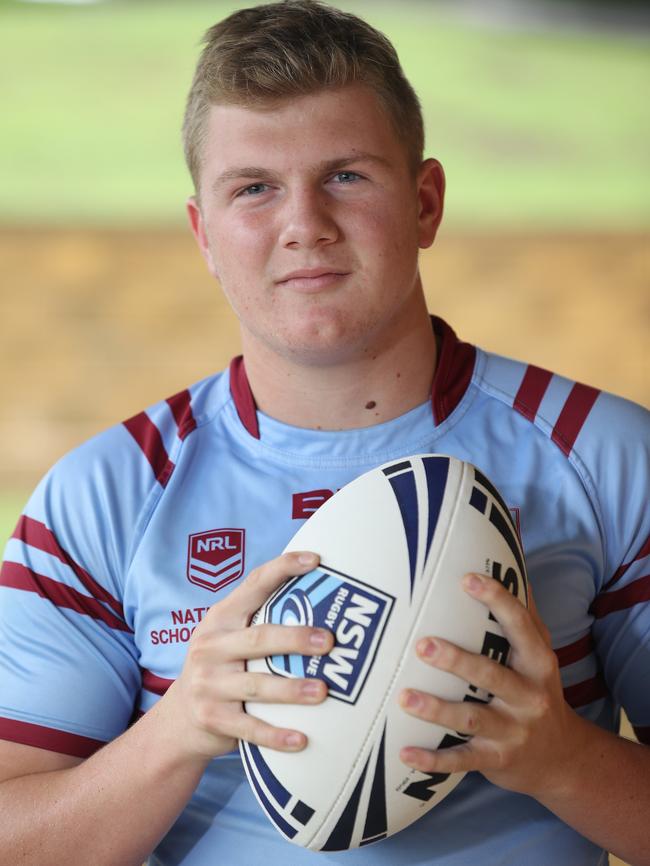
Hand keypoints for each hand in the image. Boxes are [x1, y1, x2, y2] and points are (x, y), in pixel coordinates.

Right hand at [160, 551, 332, 762]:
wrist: (178, 720)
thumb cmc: (219, 667)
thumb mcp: (226, 635)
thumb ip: (259, 616)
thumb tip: (319, 593)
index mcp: (220, 618)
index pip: (254, 584)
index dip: (283, 568)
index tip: (315, 560)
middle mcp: (211, 647)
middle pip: (259, 638)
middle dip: (295, 638)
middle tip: (330, 641)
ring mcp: (209, 685)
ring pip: (257, 685)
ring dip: (292, 689)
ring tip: (323, 691)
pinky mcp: (213, 719)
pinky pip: (250, 729)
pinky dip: (276, 736)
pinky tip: (302, 740)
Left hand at [398, 573, 584, 799]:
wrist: (562, 759)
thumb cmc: (538, 690)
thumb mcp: (540, 653)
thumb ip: (524, 612)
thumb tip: (511, 558)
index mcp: (537, 663)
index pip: (520, 627)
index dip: (497, 601)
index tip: (467, 579)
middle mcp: (528, 697)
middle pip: (491, 675)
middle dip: (457, 660)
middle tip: (422, 644)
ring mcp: (512, 731)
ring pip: (471, 720)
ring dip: (437, 710)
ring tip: (405, 698)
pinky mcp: (496, 761)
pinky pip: (462, 761)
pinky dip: (434, 760)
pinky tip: (405, 752)